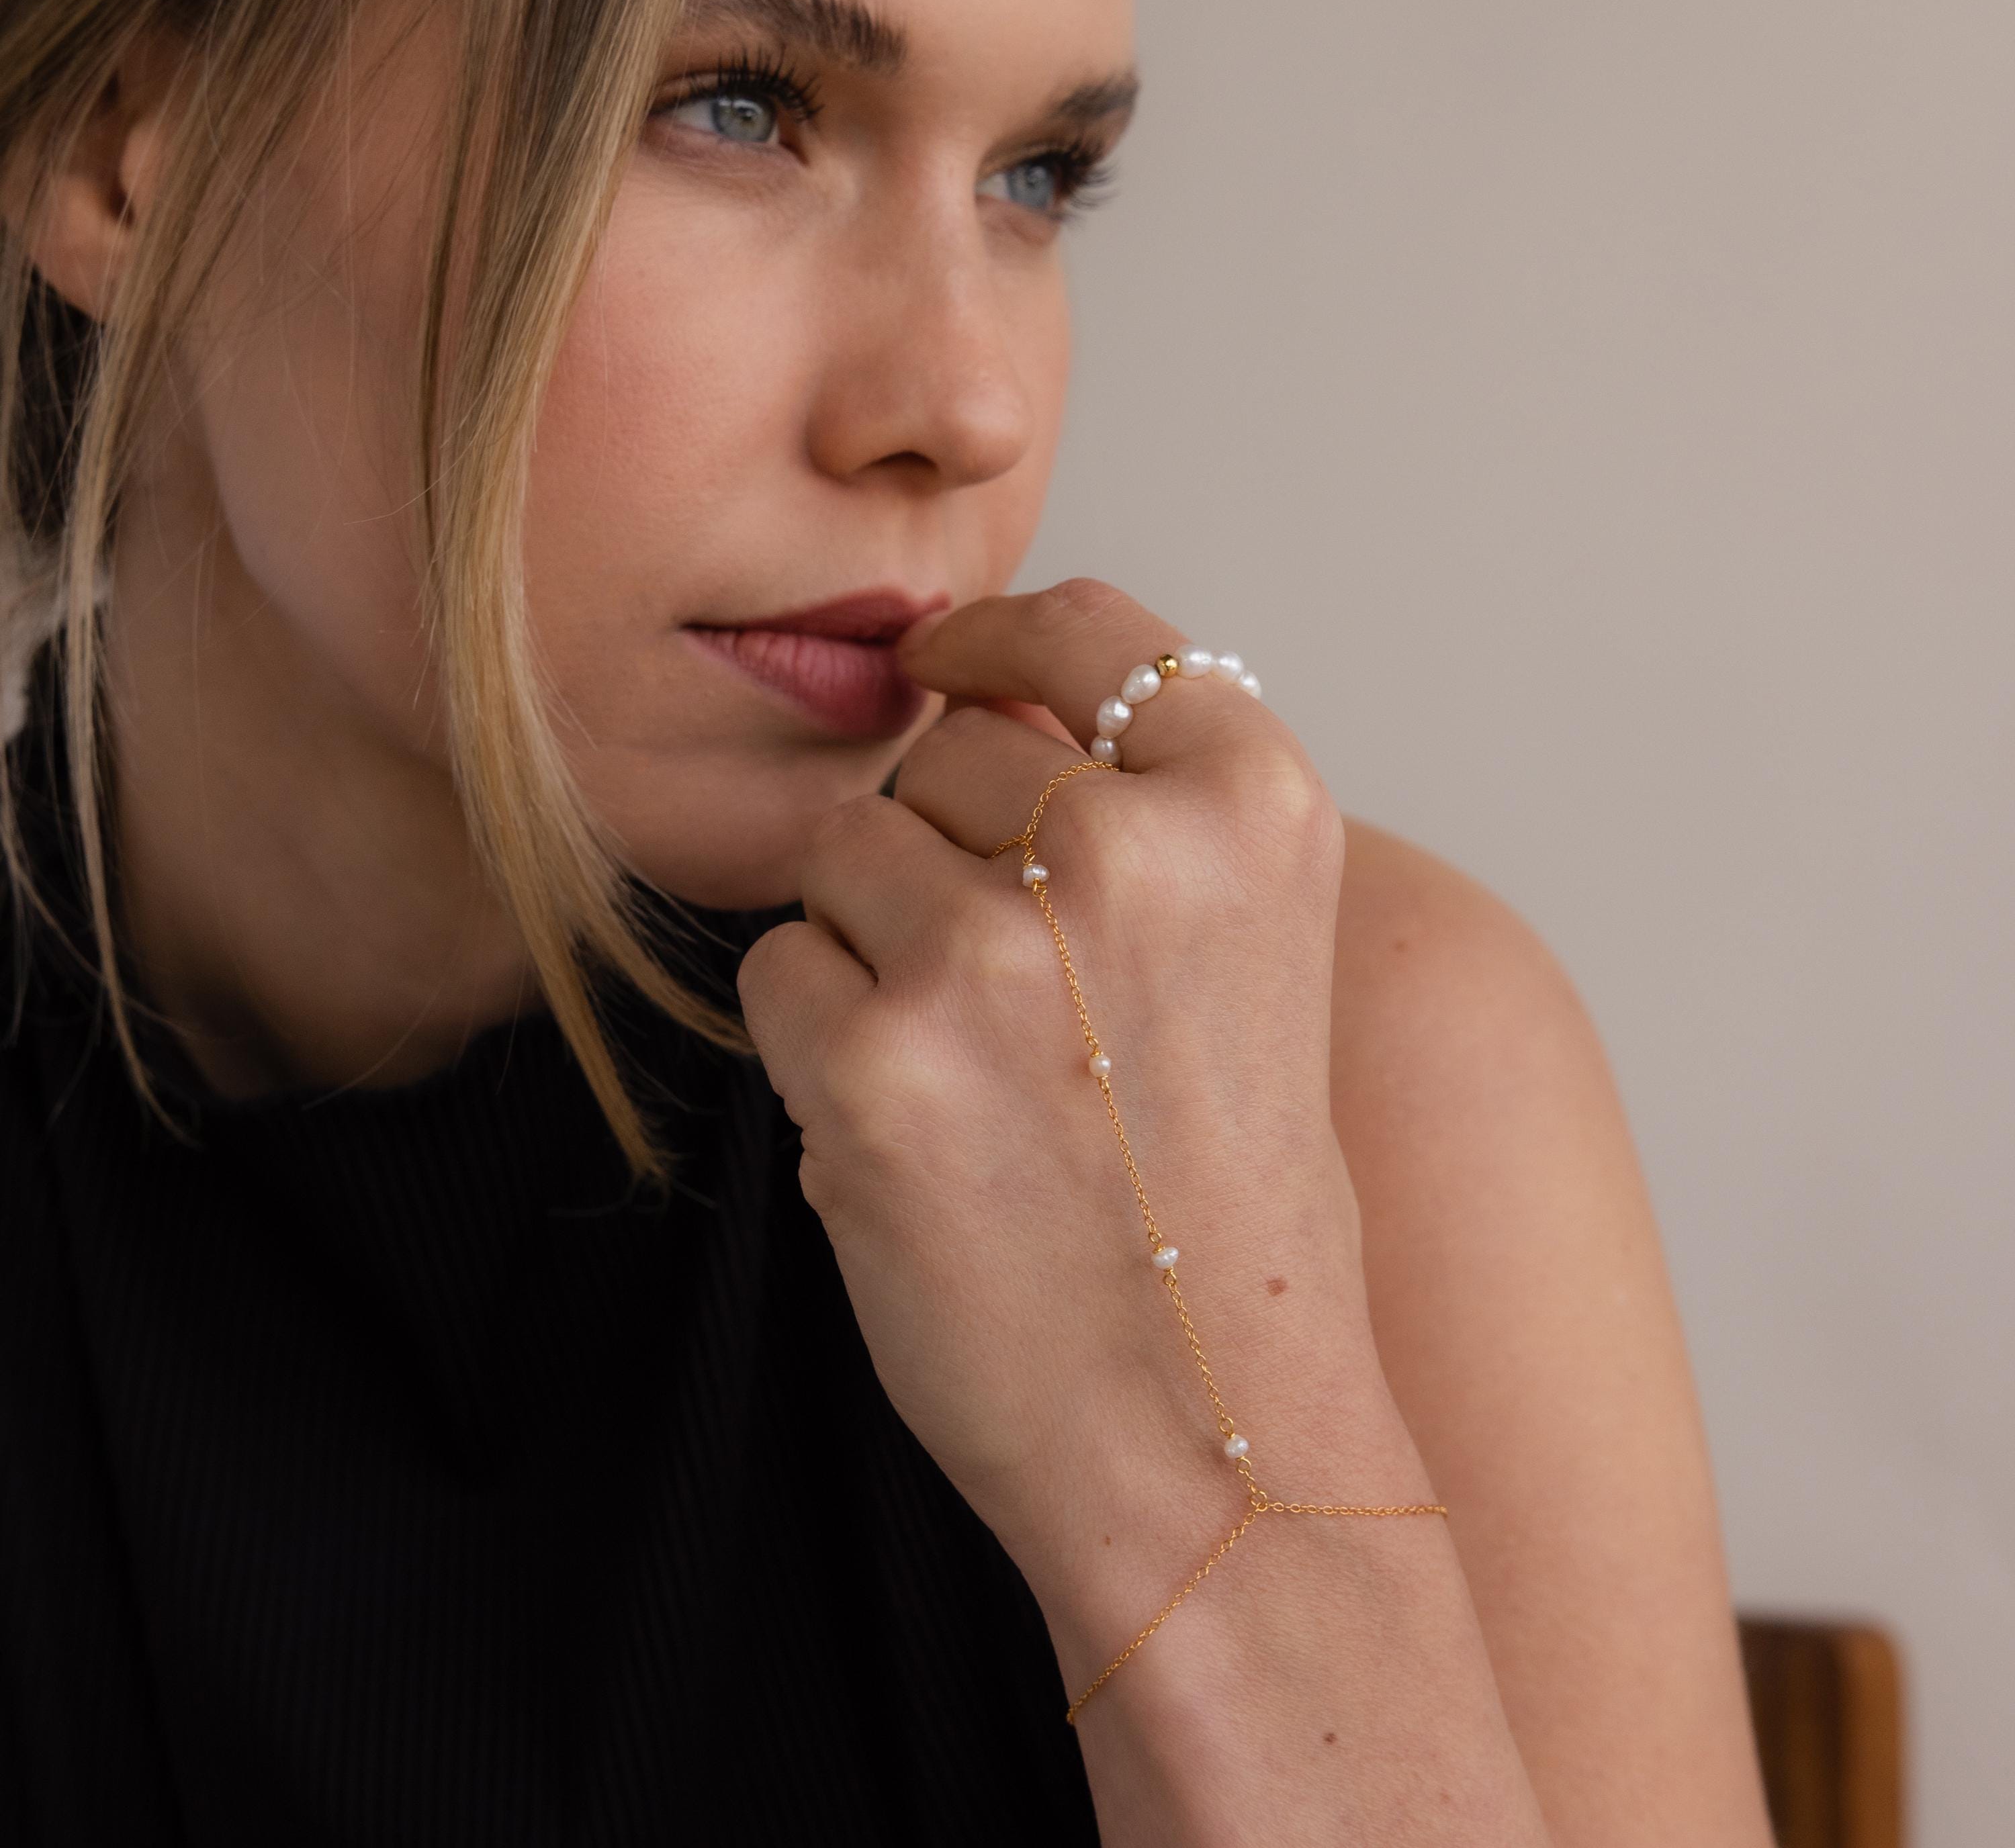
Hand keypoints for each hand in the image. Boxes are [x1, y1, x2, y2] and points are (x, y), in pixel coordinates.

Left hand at [736, 579, 1393, 1634]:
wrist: (1215, 1429)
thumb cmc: (1229, 1199)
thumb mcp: (1254, 954)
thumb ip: (1143, 809)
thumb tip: (971, 688)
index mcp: (1255, 808)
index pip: (1088, 629)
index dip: (997, 634)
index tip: (947, 654)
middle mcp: (1132, 853)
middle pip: (947, 750)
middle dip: (948, 842)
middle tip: (1018, 994)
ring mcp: (998, 952)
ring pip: (848, 852)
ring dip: (878, 942)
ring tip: (981, 1075)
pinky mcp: (878, 1059)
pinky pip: (782, 968)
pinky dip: (821, 1037)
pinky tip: (916, 1129)